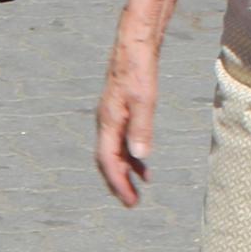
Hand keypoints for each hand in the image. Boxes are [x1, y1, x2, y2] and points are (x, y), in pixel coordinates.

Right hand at [95, 38, 157, 210]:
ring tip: (139, 190)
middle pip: (107, 160)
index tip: (129, 201)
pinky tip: (144, 165)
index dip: (117, 182)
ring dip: (124, 172)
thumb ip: (142, 129)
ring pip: (114, 152)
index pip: (107, 160)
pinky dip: (131, 157)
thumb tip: (139, 158)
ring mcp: (112, 118)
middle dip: (118, 183)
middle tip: (131, 204)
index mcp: (109, 122)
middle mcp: (106, 122)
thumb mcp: (144, 101)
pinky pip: (121, 142)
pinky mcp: (120, 113)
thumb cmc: (138, 72)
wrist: (133, 47)